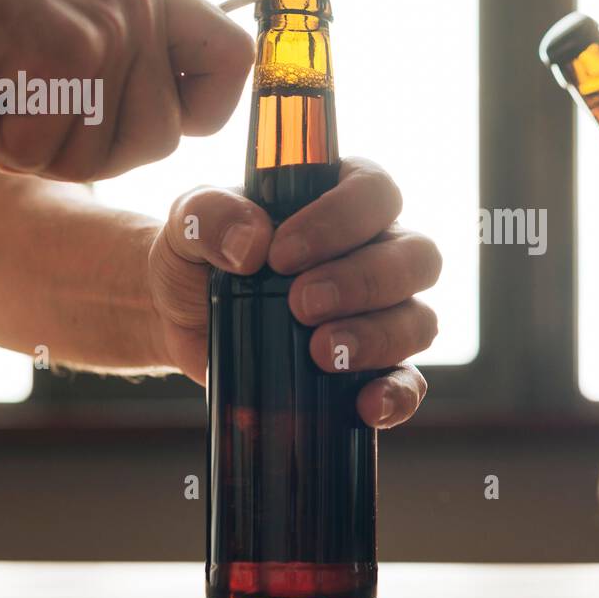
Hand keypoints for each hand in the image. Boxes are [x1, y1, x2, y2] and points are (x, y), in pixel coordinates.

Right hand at [0, 0, 252, 180]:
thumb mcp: (54, 18)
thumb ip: (114, 59)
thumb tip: (165, 126)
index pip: (234, 59)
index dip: (204, 111)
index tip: (149, 119)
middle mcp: (138, 0)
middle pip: (161, 141)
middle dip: (88, 151)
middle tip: (21, 106)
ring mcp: (107, 24)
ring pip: (102, 158)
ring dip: (32, 146)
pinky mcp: (63, 53)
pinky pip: (43, 152)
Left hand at [145, 158, 440, 427]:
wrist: (178, 316)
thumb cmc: (200, 254)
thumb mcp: (189, 223)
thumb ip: (211, 215)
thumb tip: (252, 242)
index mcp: (343, 199)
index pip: (375, 192)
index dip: (342, 220)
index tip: (283, 254)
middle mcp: (377, 252)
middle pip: (417, 257)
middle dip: (364, 282)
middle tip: (302, 305)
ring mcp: (383, 313)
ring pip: (420, 320)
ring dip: (378, 337)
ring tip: (320, 352)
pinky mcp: (371, 369)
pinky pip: (408, 382)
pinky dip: (396, 395)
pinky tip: (364, 405)